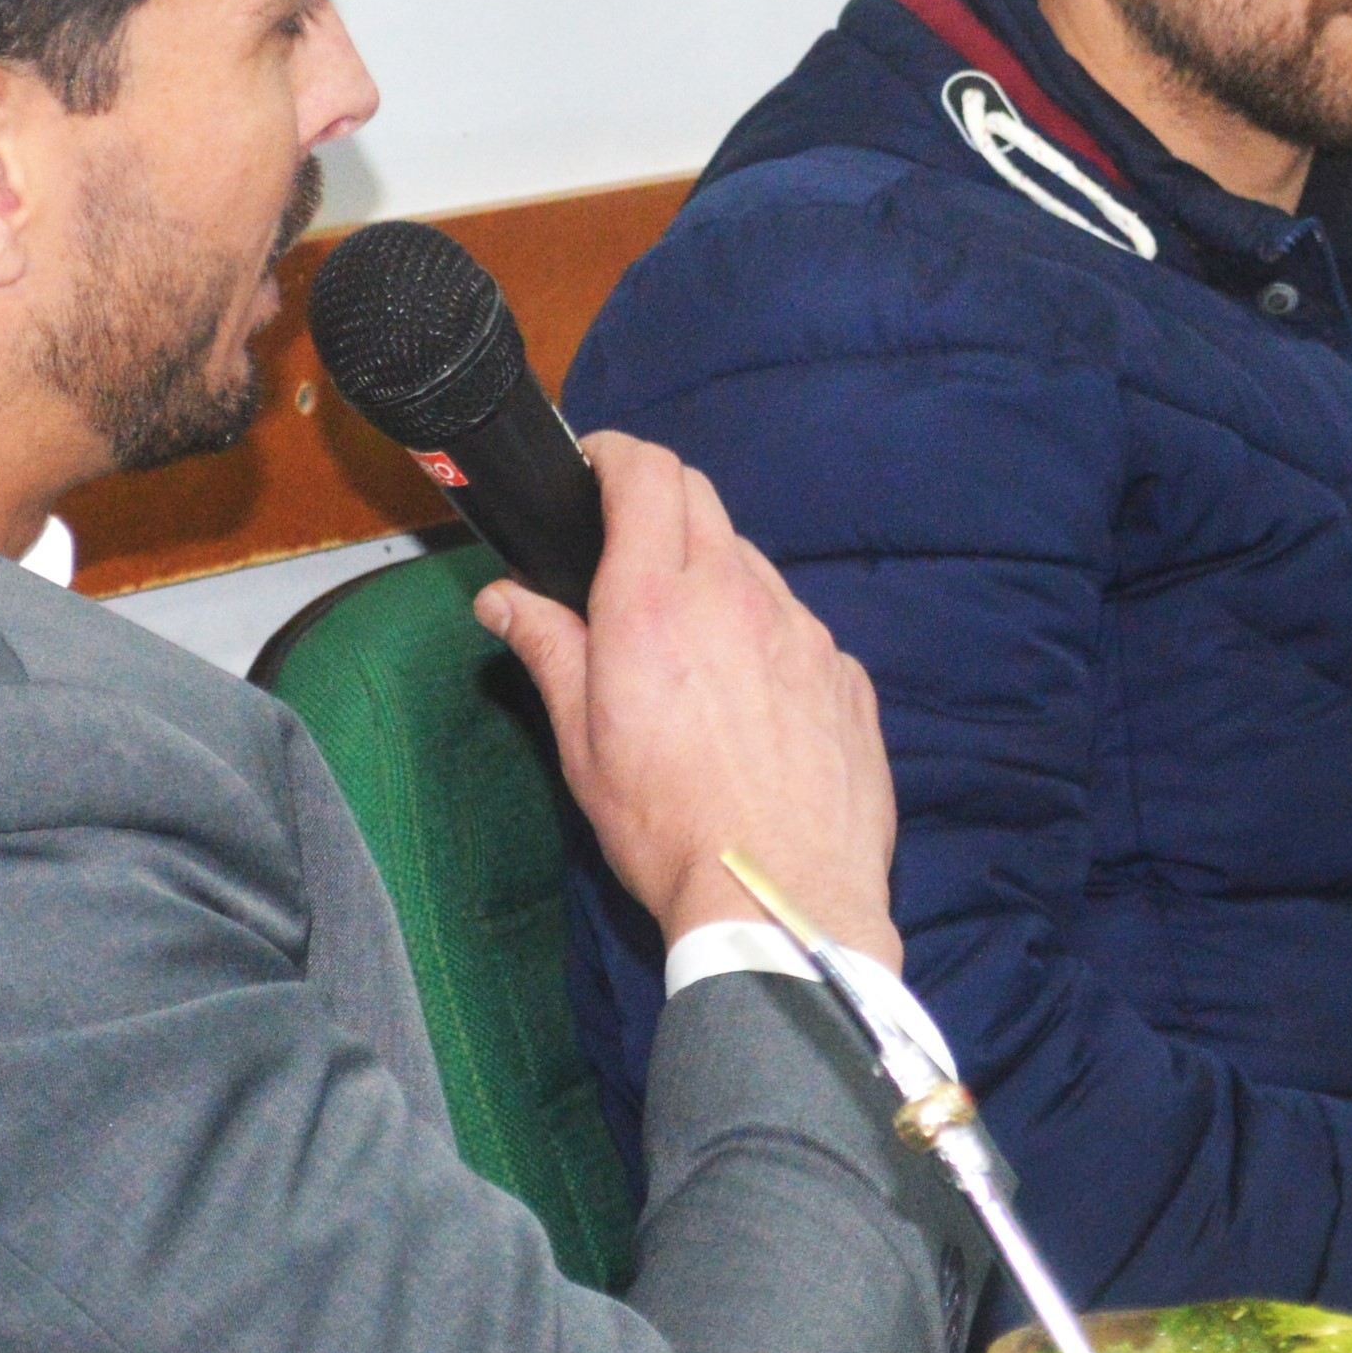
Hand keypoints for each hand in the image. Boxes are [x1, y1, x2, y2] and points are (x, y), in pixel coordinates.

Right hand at [475, 433, 900, 966]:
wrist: (783, 896)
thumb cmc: (669, 827)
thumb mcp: (582, 743)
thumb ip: (548, 650)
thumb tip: (505, 597)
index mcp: (657, 602)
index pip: (647, 474)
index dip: (616, 456)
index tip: (594, 468)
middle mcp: (739, 595)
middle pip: (701, 499)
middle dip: (658, 501)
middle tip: (624, 546)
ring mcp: (804, 630)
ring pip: (753, 563)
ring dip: (714, 575)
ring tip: (686, 644)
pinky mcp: (847, 672)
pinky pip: (798, 627)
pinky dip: (764, 635)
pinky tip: (747, 700)